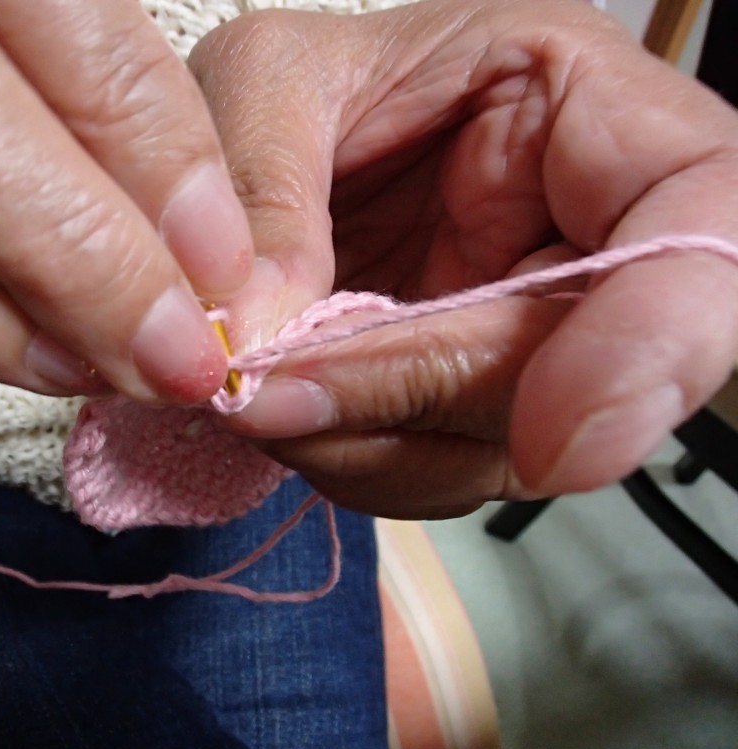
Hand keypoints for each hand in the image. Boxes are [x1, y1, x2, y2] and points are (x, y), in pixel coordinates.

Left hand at [189, 0, 737, 516]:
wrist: (262, 152)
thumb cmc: (297, 80)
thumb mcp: (269, 81)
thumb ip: (267, 190)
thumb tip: (262, 336)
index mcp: (584, 111)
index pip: (699, 221)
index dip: (654, 343)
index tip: (554, 439)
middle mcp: (575, 237)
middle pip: (581, 367)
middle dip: (423, 393)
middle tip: (277, 394)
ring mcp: (521, 331)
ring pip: (498, 443)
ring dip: (370, 442)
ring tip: (259, 393)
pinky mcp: (456, 394)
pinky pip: (428, 464)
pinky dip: (349, 458)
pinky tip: (287, 409)